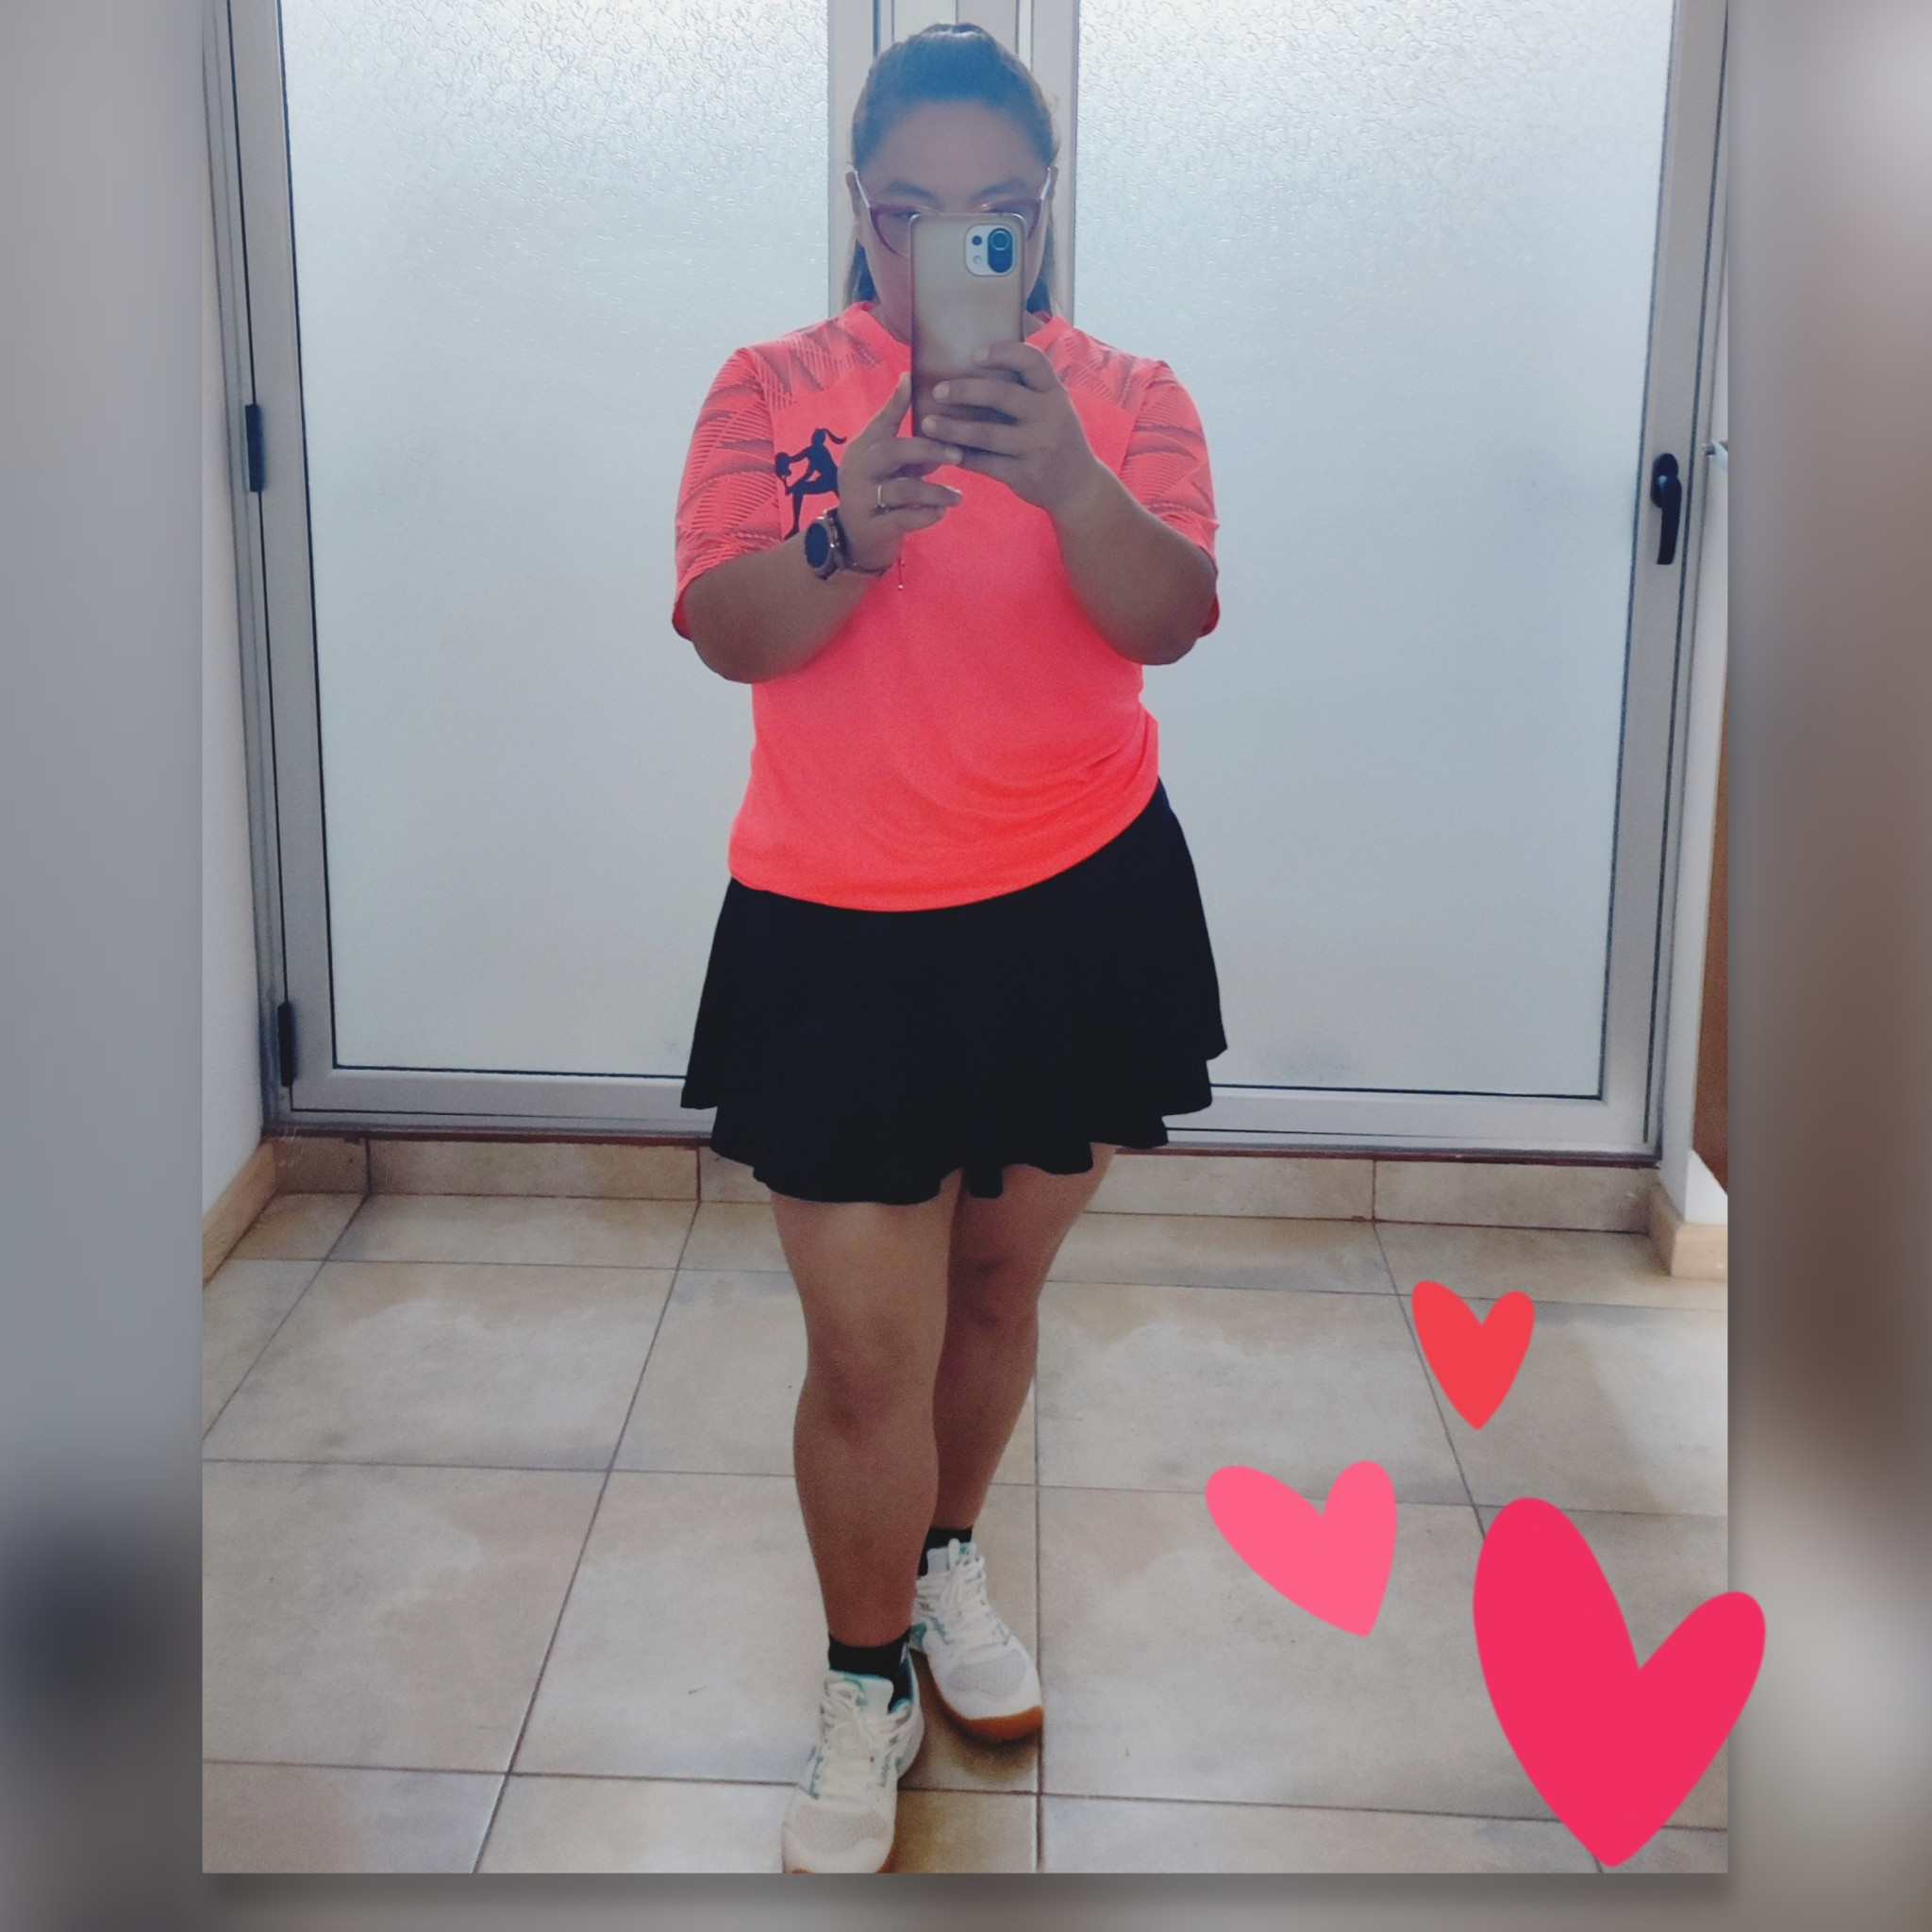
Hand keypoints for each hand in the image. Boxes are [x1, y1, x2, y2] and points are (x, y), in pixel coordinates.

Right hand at [834, 374, 965, 571]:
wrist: (855, 542)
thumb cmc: (880, 495)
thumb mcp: (890, 468)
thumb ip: (911, 451)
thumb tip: (945, 428)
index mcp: (864, 449)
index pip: (881, 421)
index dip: (896, 401)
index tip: (912, 379)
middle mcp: (860, 469)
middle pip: (892, 451)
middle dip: (927, 450)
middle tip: (957, 453)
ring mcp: (863, 499)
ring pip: (902, 489)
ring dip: (935, 491)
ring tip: (958, 496)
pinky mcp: (873, 527)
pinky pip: (904, 519)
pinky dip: (927, 515)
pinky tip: (943, 513)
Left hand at [918, 340, 1107, 516]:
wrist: (1078, 486)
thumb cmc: (1056, 437)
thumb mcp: (1053, 407)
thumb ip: (1027, 389)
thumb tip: (977, 363)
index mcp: (1055, 393)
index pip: (1032, 362)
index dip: (1003, 353)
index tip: (975, 354)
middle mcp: (1050, 417)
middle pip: (1002, 395)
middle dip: (965, 391)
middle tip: (938, 391)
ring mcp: (1038, 447)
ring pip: (987, 433)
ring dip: (953, 428)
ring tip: (927, 424)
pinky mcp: (1026, 474)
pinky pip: (986, 463)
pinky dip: (962, 456)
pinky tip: (944, 451)